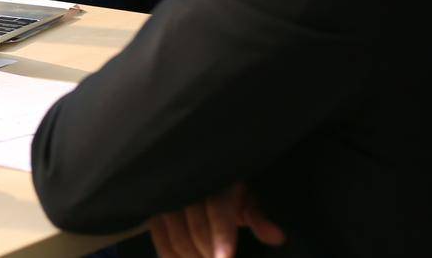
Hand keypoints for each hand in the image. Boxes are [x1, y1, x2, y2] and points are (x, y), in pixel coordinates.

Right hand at [148, 182, 285, 257]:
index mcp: (219, 183)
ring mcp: (169, 201)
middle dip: (210, 255)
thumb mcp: (246, 199)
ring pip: (177, 238)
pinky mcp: (154, 212)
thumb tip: (276, 236)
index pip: (219, 213)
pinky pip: (160, 240)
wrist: (200, 181)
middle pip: (198, 231)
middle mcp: (191, 189)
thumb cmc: (226, 191)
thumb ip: (258, 218)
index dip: (223, 238)